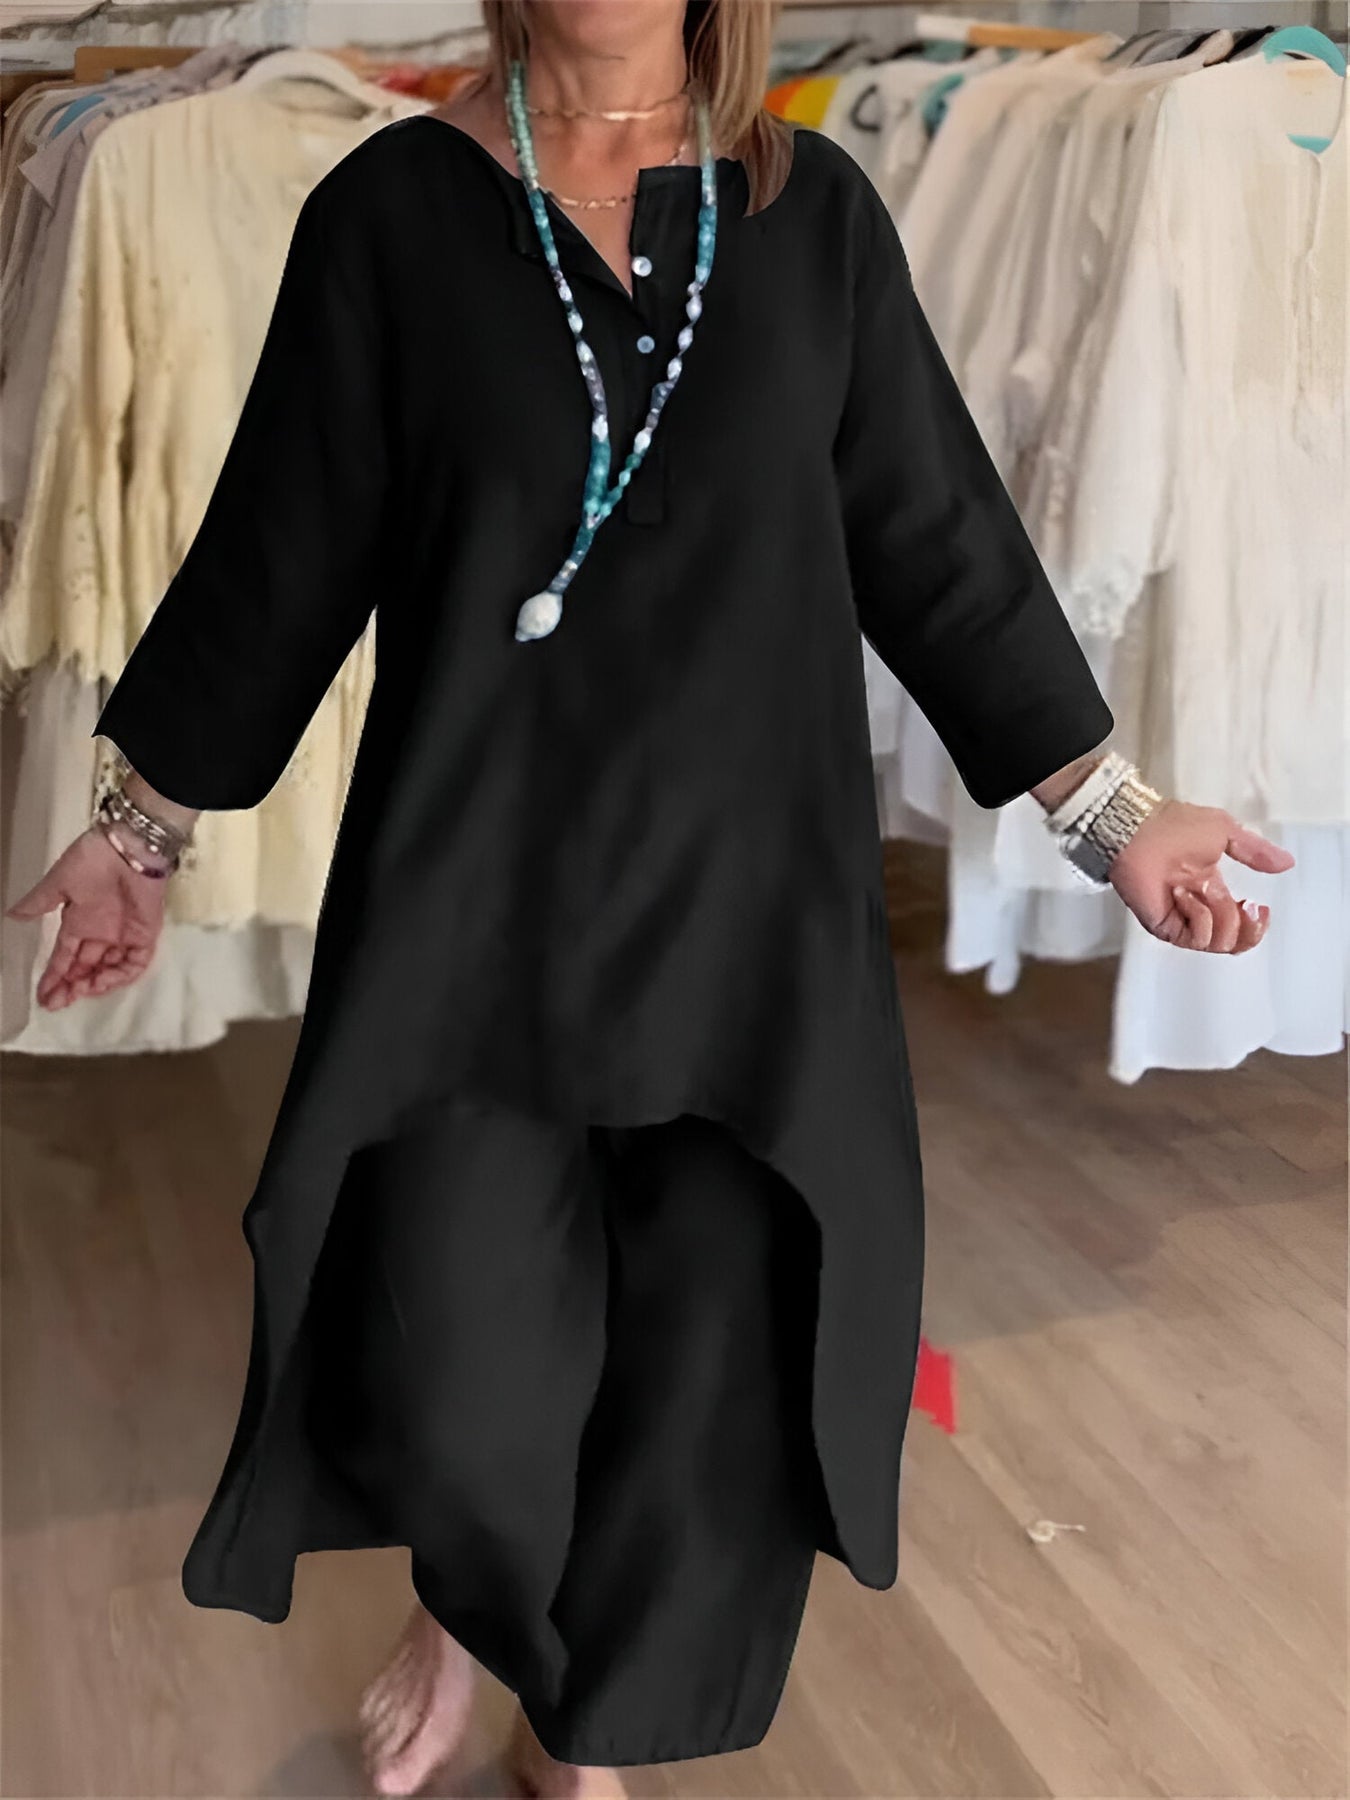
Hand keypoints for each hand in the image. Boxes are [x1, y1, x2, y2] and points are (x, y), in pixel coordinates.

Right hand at [6, 826, 166, 1007]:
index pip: (65, 957)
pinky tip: (102, 981)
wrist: (127, 849)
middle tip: (57, 1002)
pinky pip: (134, 963)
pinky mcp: (145, 935)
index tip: (42, 996)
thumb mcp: (58, 884)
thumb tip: (11, 915)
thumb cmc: (92, 861)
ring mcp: (123, 935)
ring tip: (78, 992)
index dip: (55, 977)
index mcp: (79, 923)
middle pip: (86, 969)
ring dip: (94, 984)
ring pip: (109, 970)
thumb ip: (38, 904)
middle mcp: (101, 934)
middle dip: (71, 988)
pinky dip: (119, 975)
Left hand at [1109, 800, 1294, 953]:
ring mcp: (1181, 919)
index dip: (1256, 924)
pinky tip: (1185, 894)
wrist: (1139, 830)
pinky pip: (1196, 938)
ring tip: (1202, 888)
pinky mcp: (1164, 926)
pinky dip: (1199, 916)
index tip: (1260, 907)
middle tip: (1244, 904)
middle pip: (1234, 942)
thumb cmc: (1173, 825)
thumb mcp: (1226, 832)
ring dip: (1219, 913)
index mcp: (1213, 890)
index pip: (1241, 925)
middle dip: (1246, 925)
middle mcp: (1198, 908)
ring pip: (1219, 943)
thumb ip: (1256, 852)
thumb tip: (1286, 863)